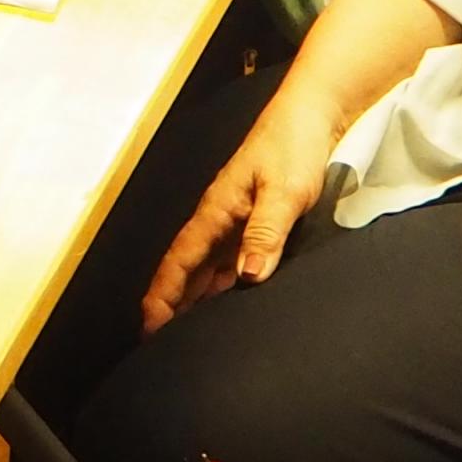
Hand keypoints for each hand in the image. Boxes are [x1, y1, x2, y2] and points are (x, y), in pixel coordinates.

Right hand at [142, 93, 343, 334]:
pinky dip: (221, 286)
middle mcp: (220, 219)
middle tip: (161, 344)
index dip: (163, 295)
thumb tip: (248, 276)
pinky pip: (228, 261)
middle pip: (185, 269)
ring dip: (194, 298)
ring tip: (189, 335)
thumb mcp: (284, 192)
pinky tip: (227, 303)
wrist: (310, 117)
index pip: (179, 260)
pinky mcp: (253, 221)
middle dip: (170, 304)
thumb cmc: (293, 147)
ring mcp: (235, 221)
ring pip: (206, 268)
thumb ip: (266, 233)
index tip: (151, 326)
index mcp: (217, 211)